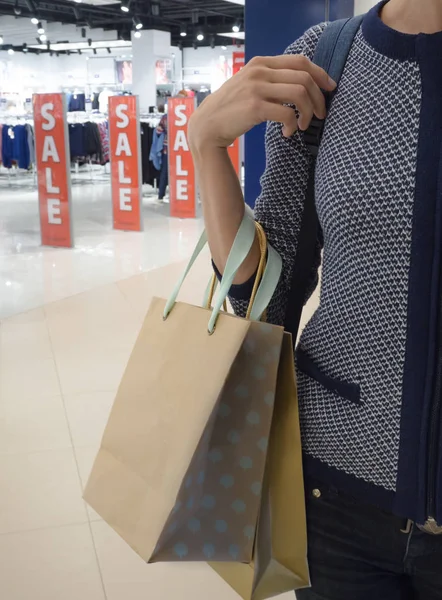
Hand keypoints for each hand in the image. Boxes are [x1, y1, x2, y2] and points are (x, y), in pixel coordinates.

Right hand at [188, 54, 335, 150]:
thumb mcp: (249, 85)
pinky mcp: (255, 107)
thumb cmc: (231, 109)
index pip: (300, 61)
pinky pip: (287, 114)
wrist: (207, 126)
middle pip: (304, 78)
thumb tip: (300, 85)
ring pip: (300, 94)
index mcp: (261, 63)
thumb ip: (270, 80)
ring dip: (308, 112)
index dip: (320, 74)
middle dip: (318, 98)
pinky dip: (293, 125)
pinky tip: (288, 133)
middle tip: (320, 115)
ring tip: (303, 125)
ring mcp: (256, 88)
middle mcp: (260, 71)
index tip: (330, 88)